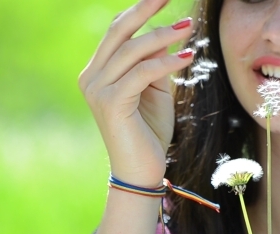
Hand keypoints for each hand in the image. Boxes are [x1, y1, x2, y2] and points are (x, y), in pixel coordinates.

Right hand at [78, 0, 194, 186]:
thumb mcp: (154, 90)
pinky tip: (187, 57)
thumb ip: (155, 62)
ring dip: (163, 35)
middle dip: (145, 8)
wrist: (141, 171)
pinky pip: (142, 73)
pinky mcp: (110, 103)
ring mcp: (97, 90)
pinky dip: (166, 62)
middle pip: (118, 31)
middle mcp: (91, 77)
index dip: (139, 11)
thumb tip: (166, 32)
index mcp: (98, 72)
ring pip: (132, 50)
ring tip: (188, 27)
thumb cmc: (149, 132)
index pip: (117, 32)